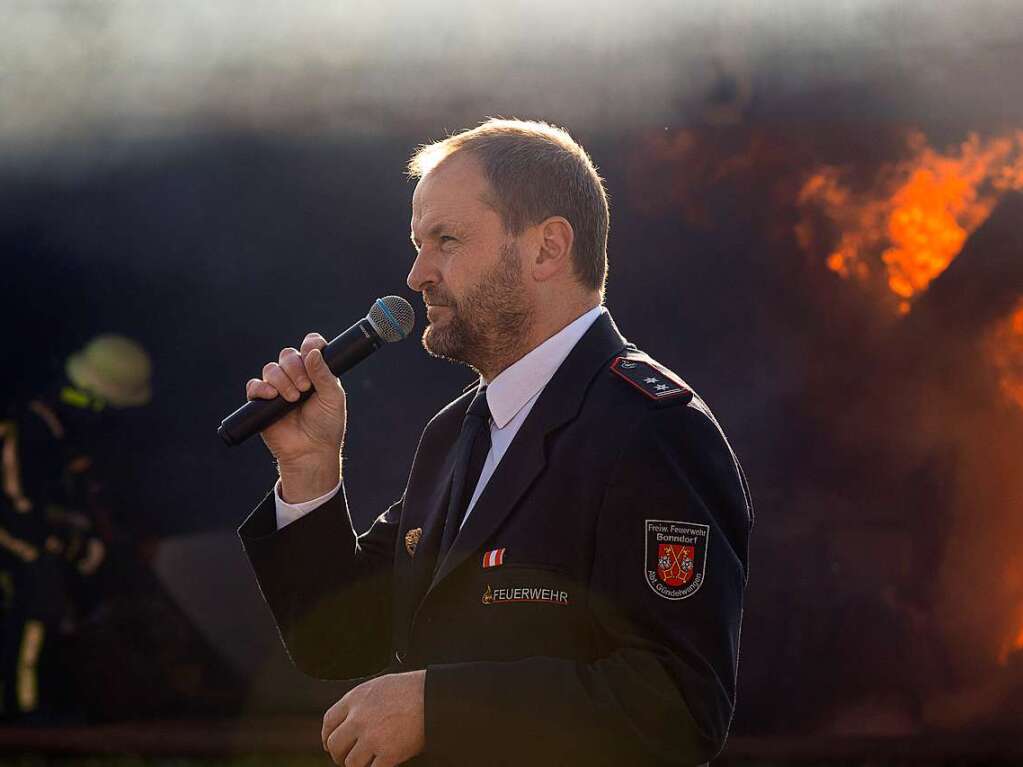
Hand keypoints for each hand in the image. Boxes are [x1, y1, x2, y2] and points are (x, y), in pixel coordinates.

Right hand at [245, 332, 346, 467]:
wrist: (311, 451)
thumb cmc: (326, 425)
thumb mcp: (333, 398)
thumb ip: (324, 374)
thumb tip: (313, 352)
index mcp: (315, 372)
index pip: (309, 347)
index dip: (310, 344)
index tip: (312, 350)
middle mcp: (295, 377)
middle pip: (287, 355)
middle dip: (295, 368)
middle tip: (305, 388)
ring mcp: (277, 388)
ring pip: (271, 369)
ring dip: (282, 380)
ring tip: (293, 399)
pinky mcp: (262, 402)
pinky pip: (254, 385)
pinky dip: (261, 388)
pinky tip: (273, 396)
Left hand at [322, 670, 425, 766]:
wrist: (433, 696)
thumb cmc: (412, 689)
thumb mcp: (379, 686)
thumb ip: (361, 702)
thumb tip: (350, 719)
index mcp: (355, 699)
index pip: (329, 722)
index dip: (327, 736)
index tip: (329, 743)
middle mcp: (359, 719)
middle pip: (335, 745)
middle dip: (339, 755)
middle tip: (347, 758)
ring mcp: (372, 737)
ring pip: (351, 763)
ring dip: (357, 765)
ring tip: (366, 763)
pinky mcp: (388, 753)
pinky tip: (381, 765)